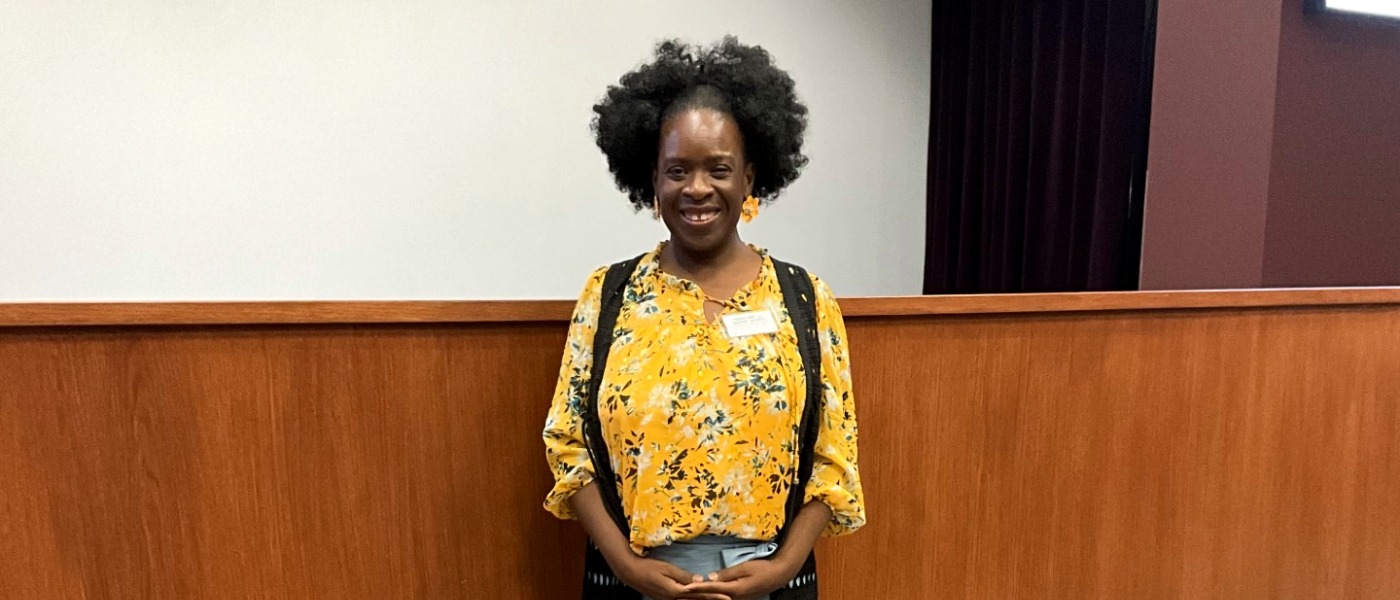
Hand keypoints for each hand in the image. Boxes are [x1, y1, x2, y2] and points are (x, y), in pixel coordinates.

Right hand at [614, 554, 732, 599]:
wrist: (630, 573)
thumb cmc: (648, 567)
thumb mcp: (666, 569)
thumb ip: (683, 576)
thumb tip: (700, 581)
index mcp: (675, 591)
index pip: (699, 594)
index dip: (714, 595)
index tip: (727, 596)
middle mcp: (673, 598)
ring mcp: (668, 599)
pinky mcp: (665, 598)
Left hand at [681, 556, 801, 599]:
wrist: (778, 576)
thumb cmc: (763, 569)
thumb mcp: (745, 568)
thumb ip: (727, 574)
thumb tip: (710, 578)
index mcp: (734, 590)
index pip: (711, 589)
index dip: (697, 588)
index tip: (685, 587)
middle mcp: (734, 597)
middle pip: (712, 598)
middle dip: (697, 596)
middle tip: (682, 595)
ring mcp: (737, 599)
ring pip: (716, 599)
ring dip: (703, 597)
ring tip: (690, 596)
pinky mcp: (739, 597)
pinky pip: (722, 599)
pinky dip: (712, 597)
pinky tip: (705, 595)